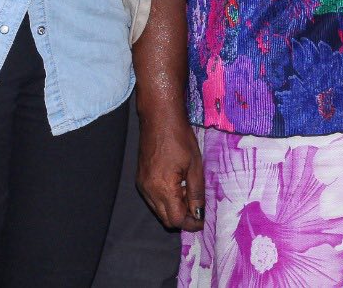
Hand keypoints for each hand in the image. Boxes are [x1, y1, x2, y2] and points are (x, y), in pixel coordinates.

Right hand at [136, 114, 204, 230]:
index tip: (202, 221)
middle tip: (198, 209)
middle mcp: (149, 191)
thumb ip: (196, 193)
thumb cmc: (180, 138)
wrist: (159, 119)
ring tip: (188, 195)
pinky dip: (165, 200)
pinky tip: (177, 188)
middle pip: (166, 220)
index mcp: (163, 188)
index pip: (176, 220)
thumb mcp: (195, 166)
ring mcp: (142, 186)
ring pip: (158, 211)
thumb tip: (199, 213)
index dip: (191, 223)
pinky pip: (152, 199)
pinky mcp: (140, 180)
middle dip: (183, 219)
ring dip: (174, 210)